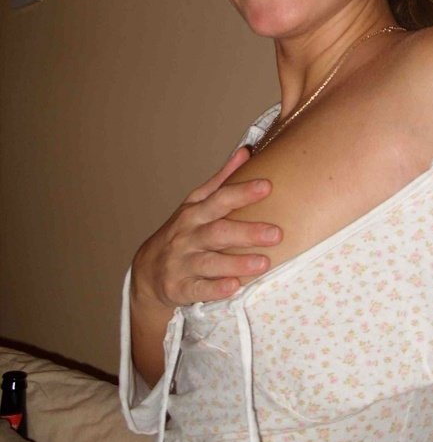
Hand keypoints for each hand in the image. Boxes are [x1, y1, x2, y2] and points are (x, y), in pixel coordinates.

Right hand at [131, 147, 280, 307]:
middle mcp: (187, 236)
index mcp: (195, 212)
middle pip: (217, 232)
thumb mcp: (196, 204)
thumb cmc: (182, 232)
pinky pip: (198, 289)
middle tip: (276, 233)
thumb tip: (245, 152)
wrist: (146, 270)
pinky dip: (215, 288)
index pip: (220, 199)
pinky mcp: (179, 288)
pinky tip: (234, 286)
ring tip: (263, 262)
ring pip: (209, 262)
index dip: (242, 192)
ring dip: (236, 262)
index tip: (267, 186)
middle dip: (246, 232)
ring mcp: (181, 262)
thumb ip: (222, 181)